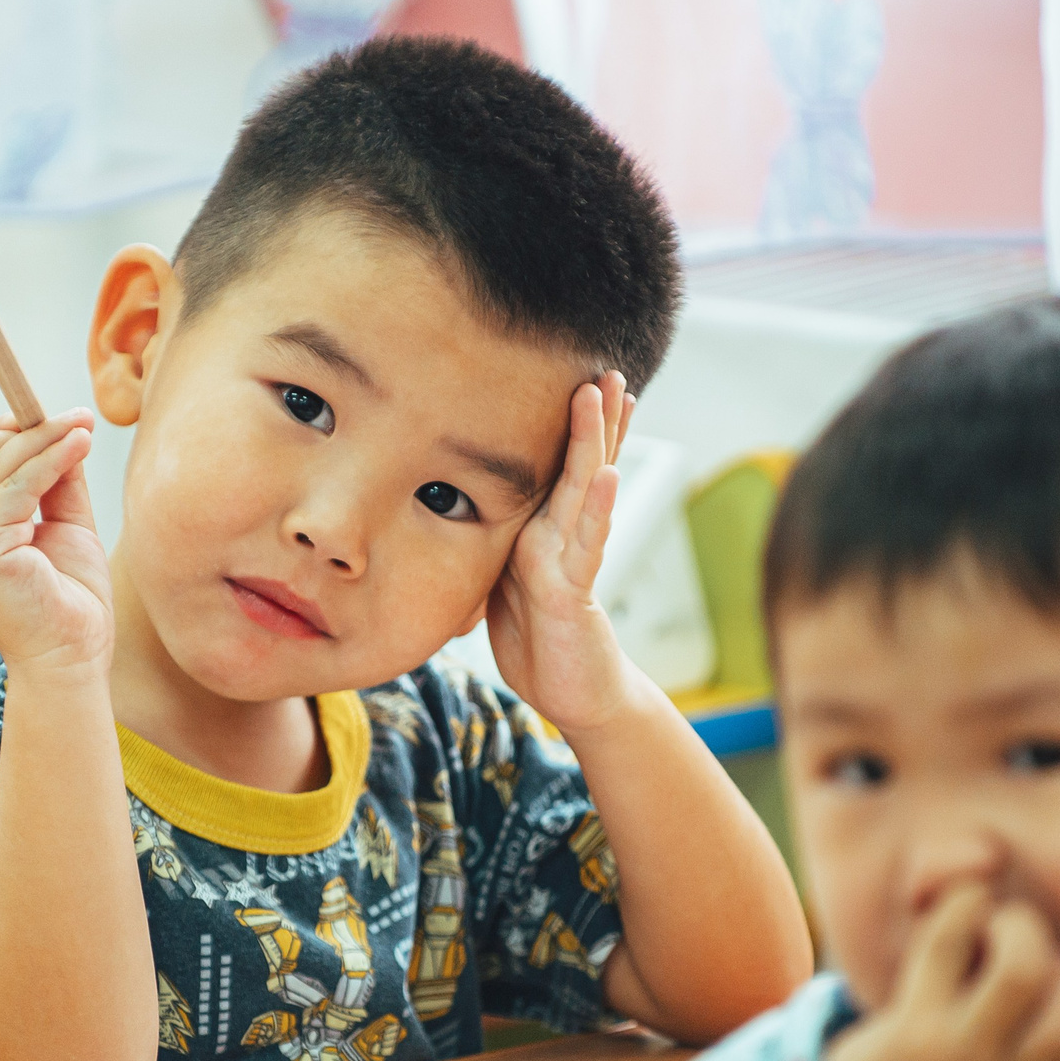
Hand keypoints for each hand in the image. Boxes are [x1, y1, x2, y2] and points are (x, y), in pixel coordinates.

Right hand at [0, 408, 109, 677]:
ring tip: (83, 425)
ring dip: (41, 438)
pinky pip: (13, 488)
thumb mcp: (68, 529)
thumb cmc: (74, 608)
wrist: (74, 663)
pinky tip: (79, 445)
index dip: (2, 436)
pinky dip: (47, 460)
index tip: (48, 417)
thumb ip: (61, 484)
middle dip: (14, 430)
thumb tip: (67, 434)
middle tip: (68, 418)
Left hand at [486, 372, 640, 732]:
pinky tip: (608, 477)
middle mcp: (563, 536)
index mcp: (543, 529)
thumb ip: (491, 545)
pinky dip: (598, 511)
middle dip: (595, 415)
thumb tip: (451, 511)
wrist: (574, 695)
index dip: (577, 424)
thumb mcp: (499, 581)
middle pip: (582, 463)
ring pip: (586, 490)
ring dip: (597, 441)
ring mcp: (572, 560)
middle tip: (607, 365)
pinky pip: (586, 547)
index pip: (563, 465)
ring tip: (607, 395)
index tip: (586, 377)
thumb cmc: (537, 639)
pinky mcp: (574, 592)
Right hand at [816, 888, 1059, 1060]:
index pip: (948, 936)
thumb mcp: (857, 1049)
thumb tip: (947, 941)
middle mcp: (965, 1058)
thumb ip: (901, 998)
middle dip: (1024, 928)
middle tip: (1012, 929)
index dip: (964, 900)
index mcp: (911, 1032)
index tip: (966, 901)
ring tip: (1047, 972)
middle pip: (1023, 968)